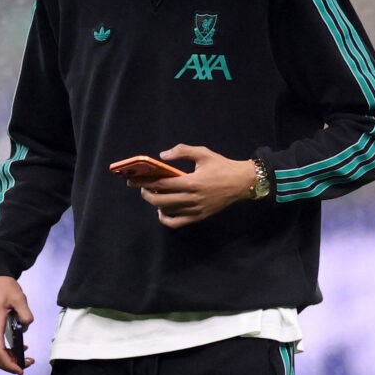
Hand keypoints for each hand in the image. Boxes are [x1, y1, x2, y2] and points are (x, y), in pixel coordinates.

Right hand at [0, 276, 35, 374]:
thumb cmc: (2, 286)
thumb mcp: (18, 297)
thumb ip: (25, 313)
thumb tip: (26, 326)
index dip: (9, 364)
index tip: (21, 369)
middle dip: (11, 365)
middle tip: (28, 363)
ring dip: (10, 358)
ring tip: (26, 356)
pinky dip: (7, 351)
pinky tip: (19, 346)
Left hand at [128, 144, 255, 227]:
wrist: (241, 182)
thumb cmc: (221, 166)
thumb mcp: (203, 153)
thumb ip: (182, 151)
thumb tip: (163, 155)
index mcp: (192, 182)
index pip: (162, 184)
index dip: (145, 182)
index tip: (133, 179)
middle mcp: (192, 199)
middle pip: (161, 200)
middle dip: (146, 194)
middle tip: (140, 186)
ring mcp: (196, 210)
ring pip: (168, 212)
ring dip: (155, 204)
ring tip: (152, 195)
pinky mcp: (199, 217)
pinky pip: (177, 223)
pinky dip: (166, 219)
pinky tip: (162, 211)